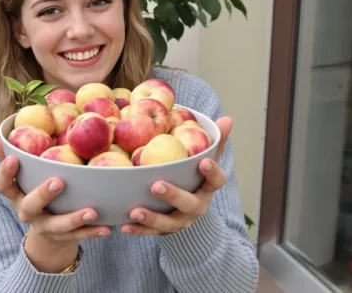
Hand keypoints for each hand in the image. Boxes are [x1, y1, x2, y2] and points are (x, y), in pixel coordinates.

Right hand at [0, 137, 111, 242]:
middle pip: (30, 206)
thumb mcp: (22, 179)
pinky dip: (93, 232)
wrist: (46, 233)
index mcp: (16, 195)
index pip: (3, 185)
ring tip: (92, 212)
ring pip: (58, 226)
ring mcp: (46, 227)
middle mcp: (28, 213)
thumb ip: (10, 158)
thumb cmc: (34, 192)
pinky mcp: (64, 237)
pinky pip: (79, 236)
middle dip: (43, 195)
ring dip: (74, 219)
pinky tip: (106, 228)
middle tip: (58, 182)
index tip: (13, 158)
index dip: (5, 173)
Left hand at [120, 116, 232, 235]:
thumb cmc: (194, 177)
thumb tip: (226, 119)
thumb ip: (213, 142)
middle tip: (156, 185)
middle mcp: (196, 206)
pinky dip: (138, 230)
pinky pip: (151, 232)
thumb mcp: (205, 160)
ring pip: (168, 222)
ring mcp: (180, 220)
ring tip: (135, 211)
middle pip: (189, 203)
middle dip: (173, 195)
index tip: (203, 161)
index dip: (212, 172)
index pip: (216, 181)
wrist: (188, 211)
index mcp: (207, 188)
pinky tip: (124, 226)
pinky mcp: (164, 230)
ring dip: (151, 218)